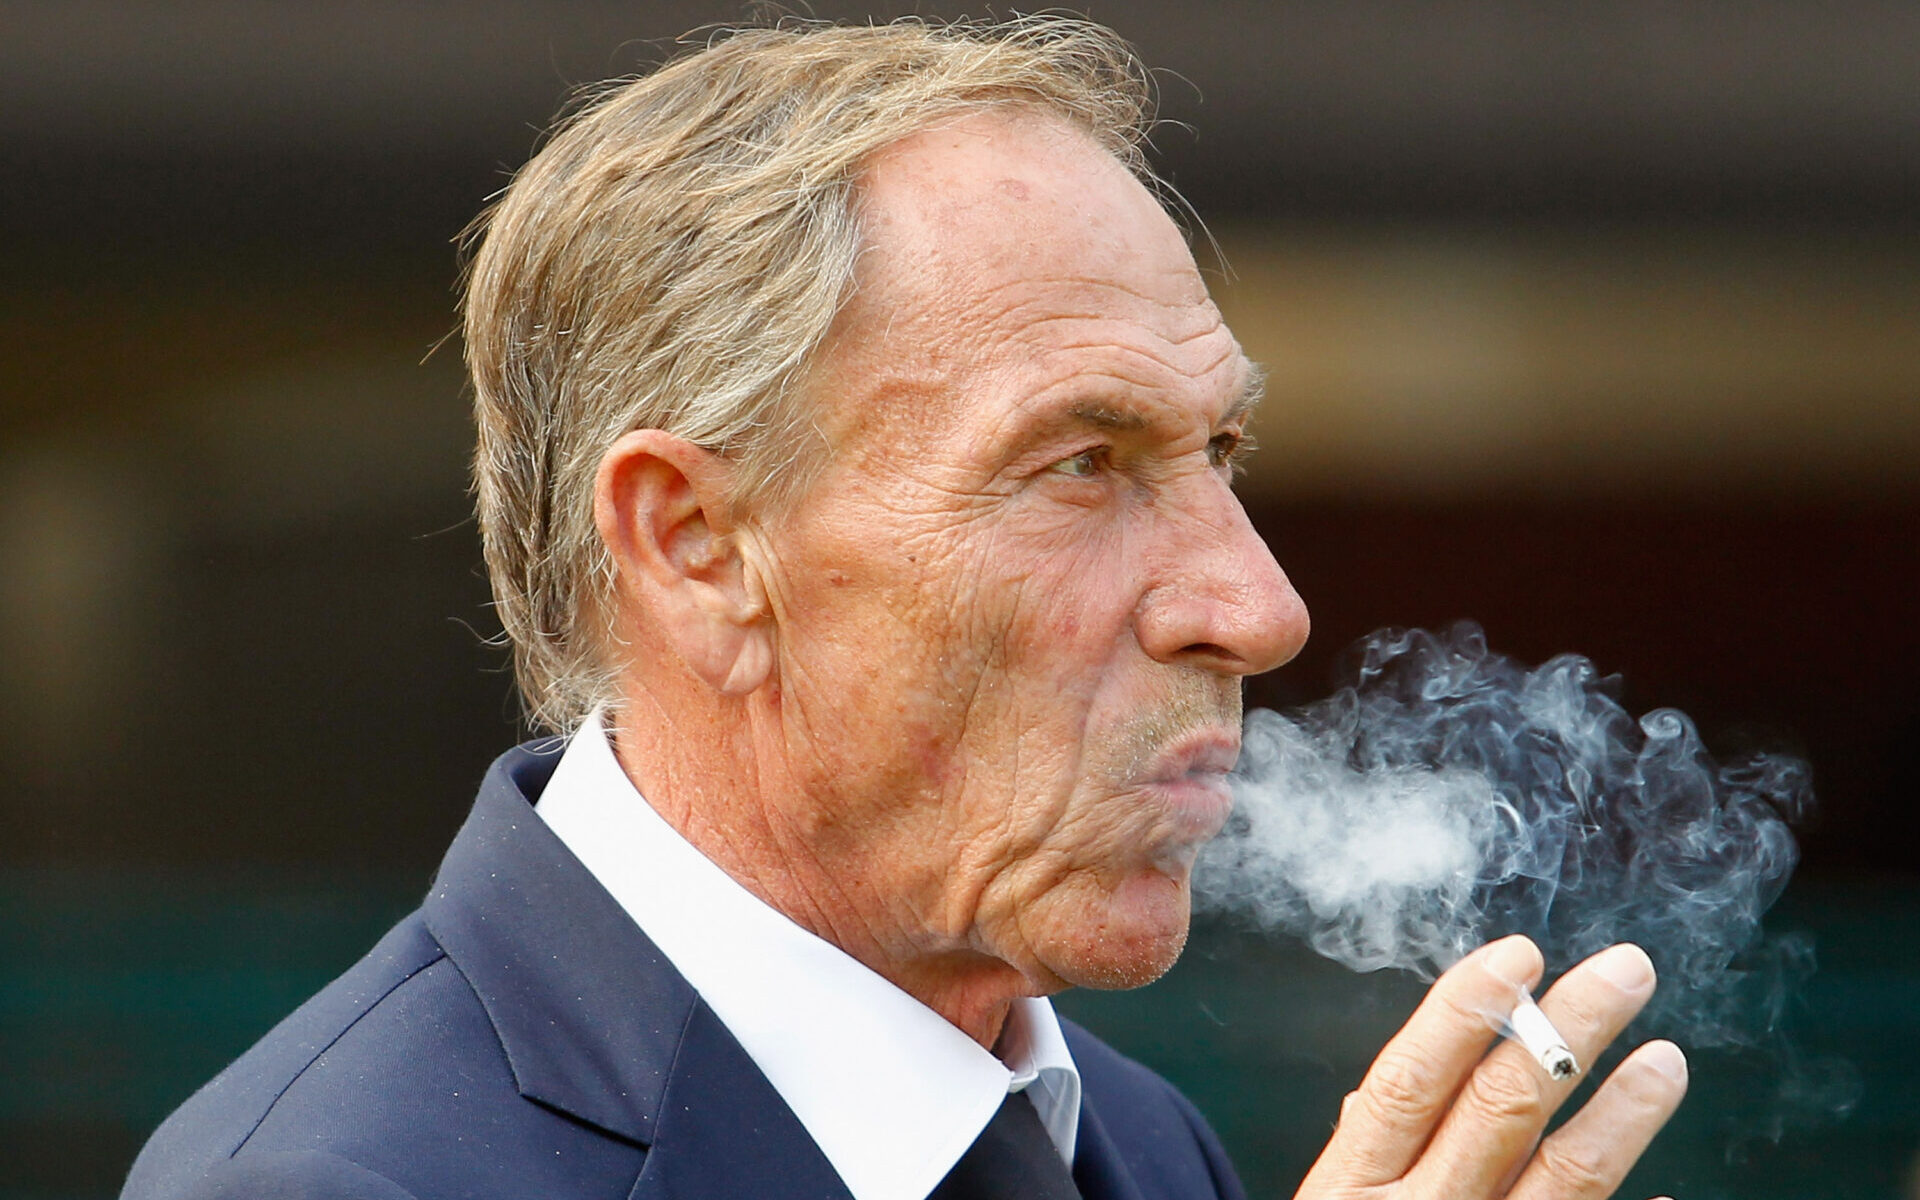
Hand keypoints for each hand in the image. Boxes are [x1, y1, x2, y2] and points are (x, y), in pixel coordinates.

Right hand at [1296, 936, 1687, 1199]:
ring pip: (1562, 1180)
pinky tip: (1673, 1194)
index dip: (1462, 1012)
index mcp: (1354, 1185)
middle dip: (1568, 1029)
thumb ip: (1377, 1141)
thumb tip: (1420, 1060)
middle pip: (1499, 1109)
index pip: (1410, 1080)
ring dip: (1621, 1115)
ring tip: (1668, 1059)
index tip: (1521, 953)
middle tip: (1629, 969)